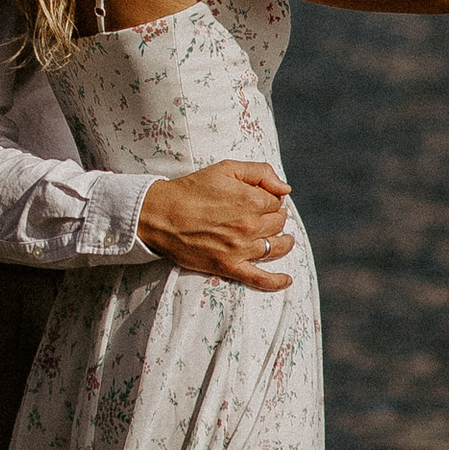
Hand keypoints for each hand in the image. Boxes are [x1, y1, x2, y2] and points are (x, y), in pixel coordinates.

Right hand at [137, 158, 293, 289]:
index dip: (270, 198)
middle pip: (278, 223)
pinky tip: (287, 280)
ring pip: (275, 246)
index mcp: (252, 199)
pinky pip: (260, 278)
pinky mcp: (228, 266)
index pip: (277, 201)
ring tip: (284, 239)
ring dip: (283, 242)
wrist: (161, 215)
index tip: (261, 198)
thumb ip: (260, 172)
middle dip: (275, 217)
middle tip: (264, 215)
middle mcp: (250, 225)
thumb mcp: (226, 168)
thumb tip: (286, 188)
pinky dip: (276, 281)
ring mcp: (241, 248)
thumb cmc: (192, 189)